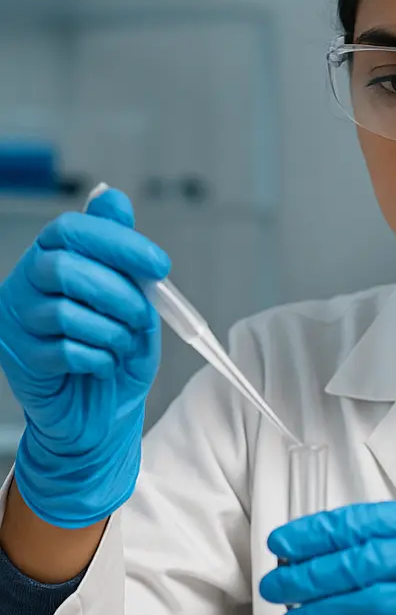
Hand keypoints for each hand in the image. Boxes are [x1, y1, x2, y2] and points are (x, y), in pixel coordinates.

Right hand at [0, 188, 170, 527]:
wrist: (102, 417)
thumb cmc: (117, 353)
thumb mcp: (135, 303)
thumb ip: (123, 257)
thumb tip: (112, 197)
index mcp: (54, 260)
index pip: (72, 230)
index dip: (118, 242)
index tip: (160, 265)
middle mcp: (26, 285)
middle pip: (63, 268)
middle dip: (118, 292)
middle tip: (142, 315)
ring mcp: (18, 323)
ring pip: (65, 312)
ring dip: (112, 331)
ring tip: (123, 345)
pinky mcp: (21, 360)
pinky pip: (63, 350)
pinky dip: (99, 358)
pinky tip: (104, 365)